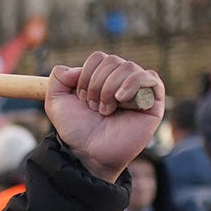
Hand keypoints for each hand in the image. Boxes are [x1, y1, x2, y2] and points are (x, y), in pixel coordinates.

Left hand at [44, 52, 164, 182]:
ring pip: (129, 67)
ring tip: (105, 110)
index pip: (99, 58)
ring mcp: (139, 91)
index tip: (81, 99)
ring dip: (110, 88)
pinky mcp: (154, 104)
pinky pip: (151, 78)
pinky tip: (121, 99)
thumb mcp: (56, 101)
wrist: (88, 153)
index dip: (86, 75)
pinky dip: (133, 83)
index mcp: (104, 77)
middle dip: (96, 84)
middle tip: (93, 108)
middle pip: (113, 61)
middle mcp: (123, 81)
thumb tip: (76, 68)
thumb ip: (58, 77)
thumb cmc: (76, 130)